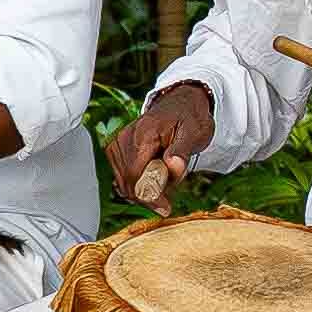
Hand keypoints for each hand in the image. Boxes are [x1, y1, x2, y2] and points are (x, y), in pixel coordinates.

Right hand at [107, 83, 216, 210]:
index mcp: (143, 134)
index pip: (135, 176)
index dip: (149, 197)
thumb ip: (182, 151)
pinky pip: (122, 177)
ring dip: (144, 191)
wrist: (181, 103)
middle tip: (169, 199)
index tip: (165, 207)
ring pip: (123, 183)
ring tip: (164, 181)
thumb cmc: (189, 118)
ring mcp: (118, 143)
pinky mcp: (116, 149)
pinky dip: (137, 184)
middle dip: (148, 196)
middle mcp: (125, 138)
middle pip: (128, 183)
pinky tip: (153, 180)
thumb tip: (172, 165)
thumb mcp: (195, 133)